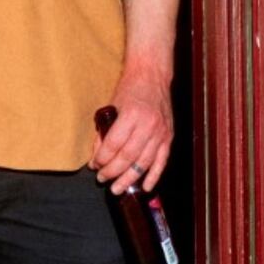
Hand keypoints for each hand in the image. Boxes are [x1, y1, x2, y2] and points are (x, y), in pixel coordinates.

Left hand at [93, 69, 172, 195]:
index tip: (94, 165)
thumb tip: (97, 154)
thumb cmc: (129, 89)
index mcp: (131, 115)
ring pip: (144, 163)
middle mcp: (148, 125)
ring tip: (117, 188)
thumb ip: (104, 131)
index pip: (114, 144)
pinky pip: (161, 161)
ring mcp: (160, 132)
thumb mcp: (112, 106)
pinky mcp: (169, 137)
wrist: (152, 75)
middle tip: (102, 178)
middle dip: (112, 171)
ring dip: (129, 178)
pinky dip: (153, 176)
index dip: (102, 158)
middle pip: (128, 157)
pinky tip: (144, 187)